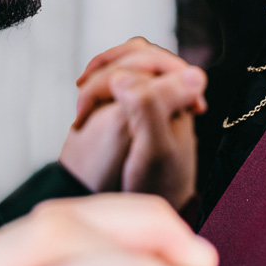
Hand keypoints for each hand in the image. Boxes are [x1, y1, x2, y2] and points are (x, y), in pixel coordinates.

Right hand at [60, 48, 206, 209]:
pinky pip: (125, 81)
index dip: (117, 68)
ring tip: (83, 94)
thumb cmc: (157, 183)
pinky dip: (104, 86)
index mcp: (183, 94)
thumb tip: (124, 75)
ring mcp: (160, 99)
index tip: (88, 89)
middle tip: (81, 86)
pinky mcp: (146, 107)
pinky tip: (89, 105)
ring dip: (104, 74)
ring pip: (131, 66)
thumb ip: (148, 108)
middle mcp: (174, 92)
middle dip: (107, 67)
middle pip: (140, 56)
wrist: (156, 209)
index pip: (151, 58)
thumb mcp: (153, 149)